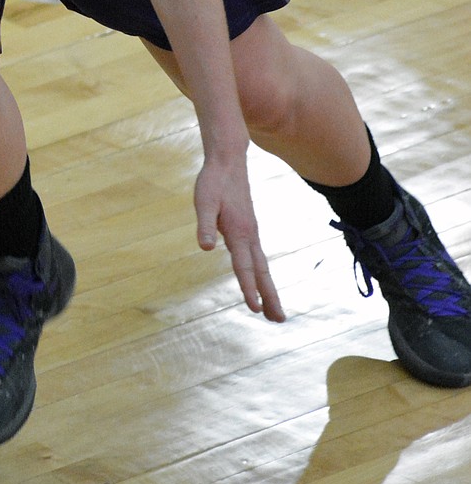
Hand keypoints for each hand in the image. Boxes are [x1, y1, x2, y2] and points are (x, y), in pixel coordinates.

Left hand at [194, 154, 284, 321]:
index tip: (255, 310)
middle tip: (279, 321)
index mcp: (239, 233)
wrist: (228, 162)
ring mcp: (252, 234)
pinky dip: (262, 275)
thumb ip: (205, 225)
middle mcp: (250, 236)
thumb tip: (205, 248)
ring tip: (274, 312)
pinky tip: (261, 283)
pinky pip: (258, 258)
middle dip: (269, 297)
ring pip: (262, 266)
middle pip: (261, 272)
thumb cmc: (213, 182)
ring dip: (268, 289)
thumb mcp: (203, 202)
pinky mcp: (249, 230)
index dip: (249, 288)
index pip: (244, 267)